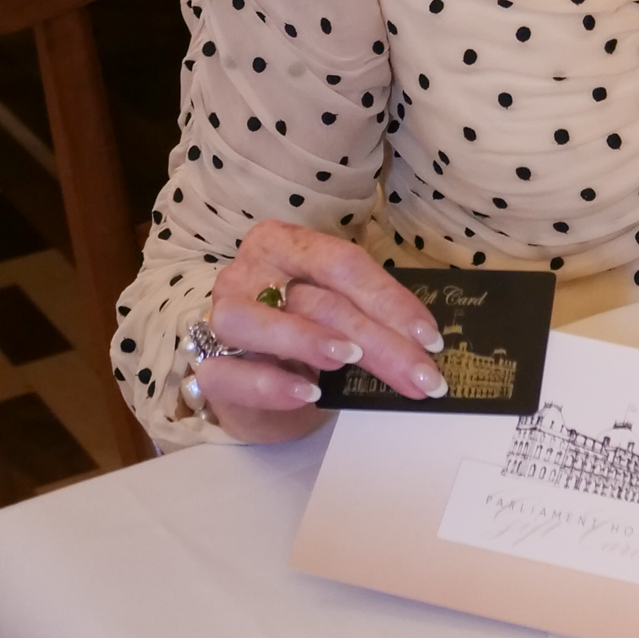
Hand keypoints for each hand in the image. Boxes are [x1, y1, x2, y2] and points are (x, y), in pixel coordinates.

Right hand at [191, 221, 448, 442]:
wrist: (256, 380)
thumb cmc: (304, 333)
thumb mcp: (339, 316)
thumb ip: (368, 319)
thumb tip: (424, 344)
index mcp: (287, 245)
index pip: (343, 264)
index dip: (390, 300)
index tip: (430, 338)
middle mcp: (250, 271)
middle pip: (318, 300)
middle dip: (378, 340)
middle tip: (421, 375)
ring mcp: (222, 316)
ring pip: (258, 321)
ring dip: (308, 339)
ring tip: (350, 359)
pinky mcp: (208, 365)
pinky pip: (231, 372)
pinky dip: (270, 383)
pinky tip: (307, 393)